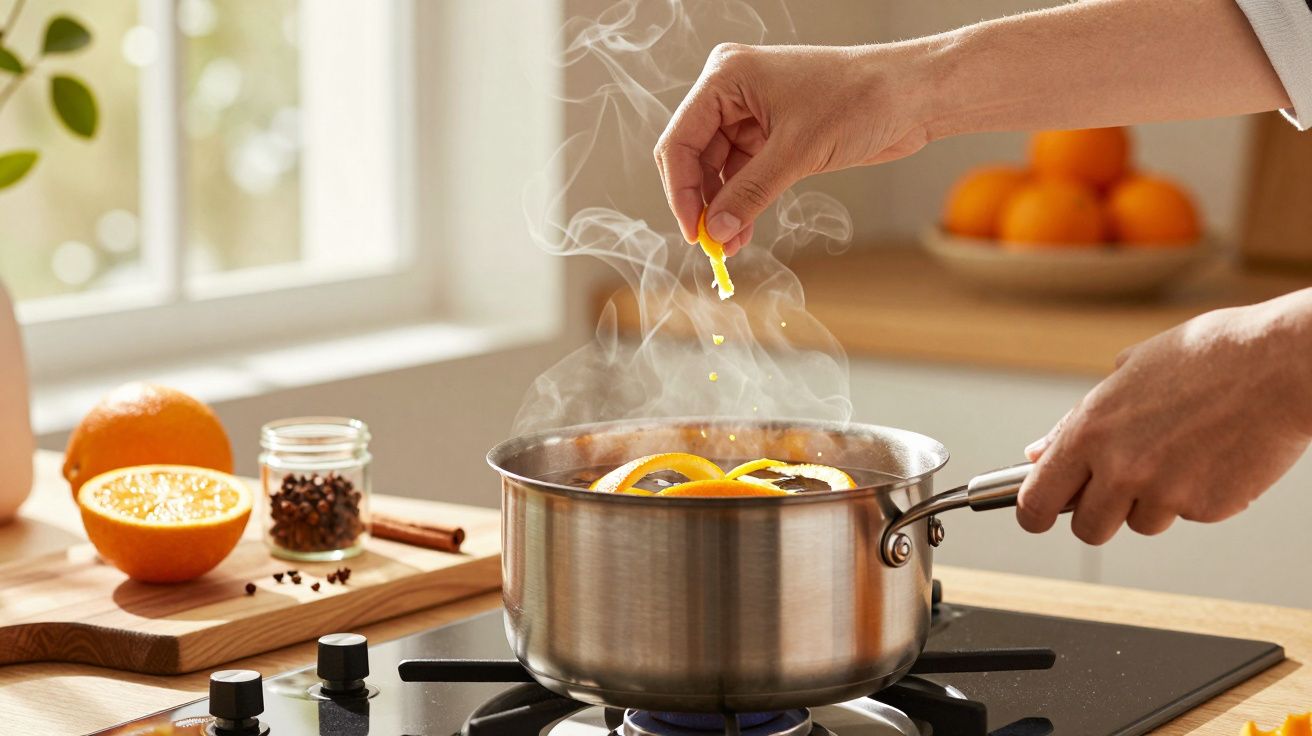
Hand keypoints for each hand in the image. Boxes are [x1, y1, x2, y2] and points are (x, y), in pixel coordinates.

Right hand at [654, 43, 931, 253]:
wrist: (913, 96)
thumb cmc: (861, 99)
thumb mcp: (798, 151)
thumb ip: (750, 193)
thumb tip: (716, 230)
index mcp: (727, 77)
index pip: (681, 139)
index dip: (680, 190)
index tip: (693, 231)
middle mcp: (733, 93)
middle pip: (694, 156)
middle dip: (701, 202)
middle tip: (710, 244)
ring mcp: (752, 114)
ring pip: (718, 170)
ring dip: (722, 208)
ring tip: (729, 245)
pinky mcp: (773, 135)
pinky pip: (743, 174)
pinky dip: (742, 202)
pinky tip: (742, 230)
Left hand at [1018, 290, 1311, 544]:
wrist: (1280, 364)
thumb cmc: (1208, 358)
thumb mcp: (1126, 373)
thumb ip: (1077, 421)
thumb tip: (1039, 452)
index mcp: (1091, 431)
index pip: (1037, 497)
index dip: (1032, 513)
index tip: (1035, 516)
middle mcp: (1121, 467)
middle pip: (1087, 529)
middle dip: (1097, 516)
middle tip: (1116, 491)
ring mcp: (1165, 492)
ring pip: (1140, 524)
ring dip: (1152, 502)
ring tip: (1180, 453)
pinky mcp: (1207, 508)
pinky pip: (1188, 516)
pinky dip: (1195, 495)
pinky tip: (1212, 456)